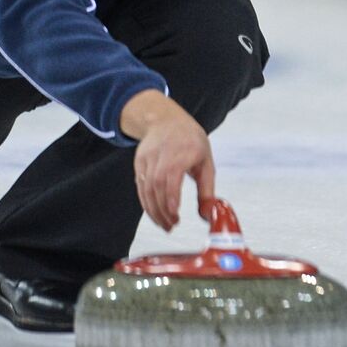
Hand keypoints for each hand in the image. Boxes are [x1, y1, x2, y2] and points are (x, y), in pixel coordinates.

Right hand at [120, 89, 214, 231]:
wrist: (166, 120)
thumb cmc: (189, 140)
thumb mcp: (206, 160)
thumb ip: (207, 188)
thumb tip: (207, 213)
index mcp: (182, 151)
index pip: (171, 175)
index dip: (170, 196)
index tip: (174, 214)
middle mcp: (161, 153)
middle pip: (156, 185)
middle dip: (162, 210)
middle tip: (171, 226)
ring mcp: (147, 158)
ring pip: (146, 188)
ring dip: (154, 210)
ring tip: (164, 224)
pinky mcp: (139, 163)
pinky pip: (140, 187)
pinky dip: (146, 203)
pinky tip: (155, 213)